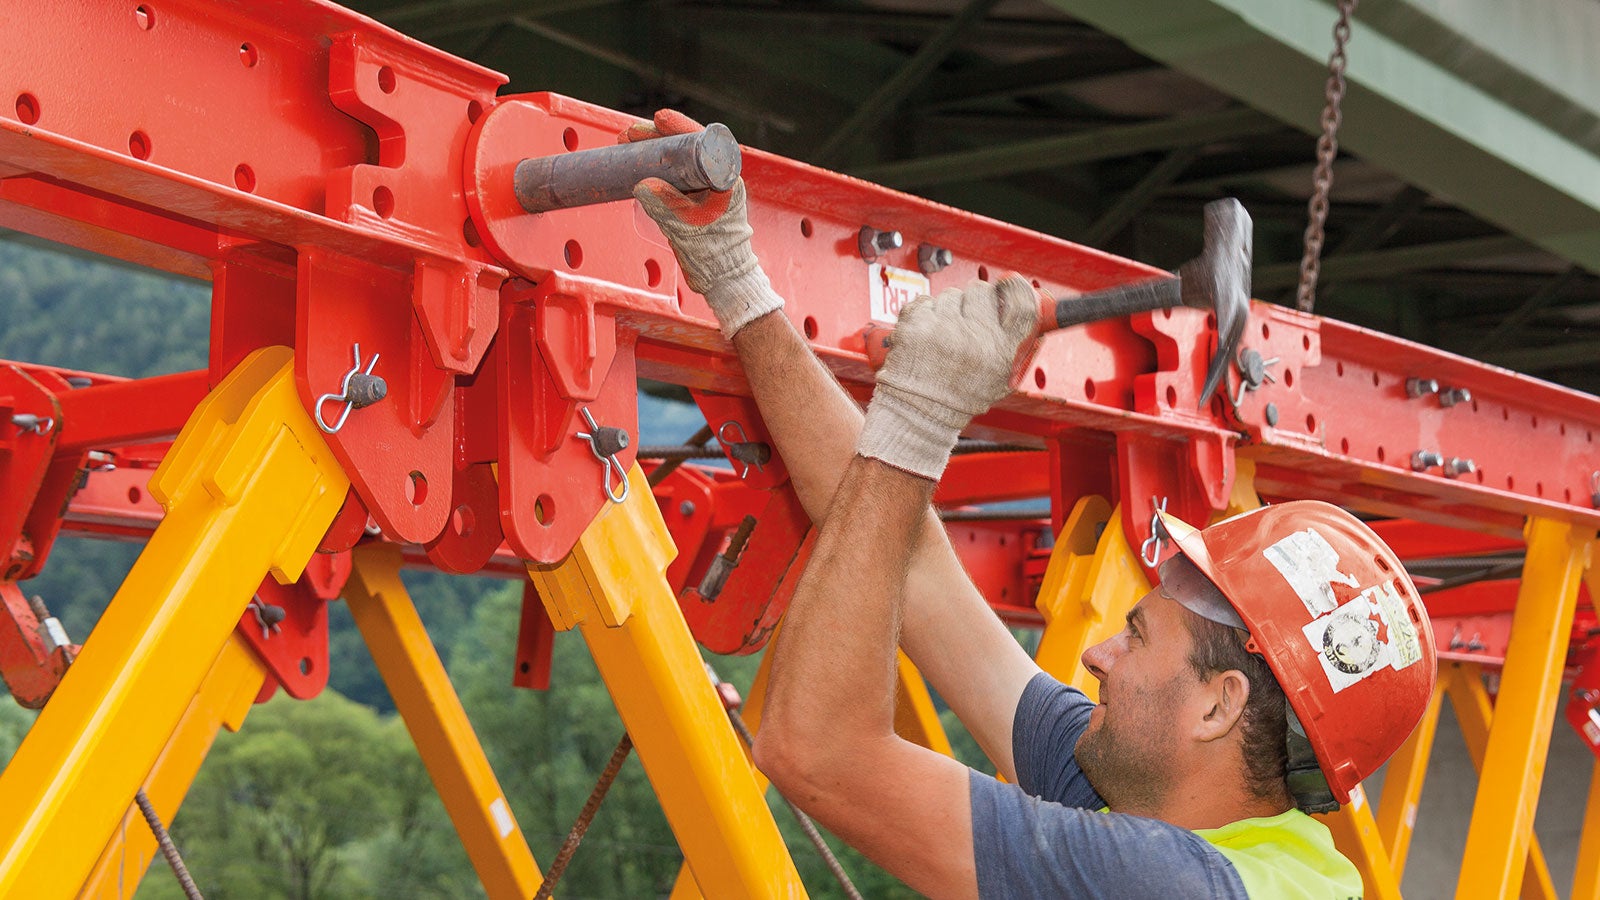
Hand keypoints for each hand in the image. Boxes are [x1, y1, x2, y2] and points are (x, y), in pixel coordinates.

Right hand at [624, 110, 782, 336]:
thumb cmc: (714, 254)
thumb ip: (667, 205)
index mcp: (725, 180)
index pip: (702, 143)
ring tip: (626, 143)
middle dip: (656, 138)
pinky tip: (635, 163)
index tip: (659, 119)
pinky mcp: (691, 198)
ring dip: (652, 151)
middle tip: (630, 134)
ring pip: (676, 160)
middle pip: (685, 147)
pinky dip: (653, 169)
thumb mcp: (687, 227)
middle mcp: (717, 179)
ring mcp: (703, 188)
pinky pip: (672, 176)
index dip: (679, 128)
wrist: (722, 278)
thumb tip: (642, 184)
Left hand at [858, 277, 1037, 479]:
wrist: (920, 412)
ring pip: (951, 294)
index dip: (1016, 288)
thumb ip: (1012, 345)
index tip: (1008, 285)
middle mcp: (976, 337)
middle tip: (968, 316)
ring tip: (943, 334)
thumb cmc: (959, 397)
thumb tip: (1018, 307)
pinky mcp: (917, 326)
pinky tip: (926, 334)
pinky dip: (925, 313)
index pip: (1022, 303)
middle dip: (974, 299)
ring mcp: (944, 329)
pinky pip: (925, 302)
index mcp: (1002, 351)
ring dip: (948, 308)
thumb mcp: (1000, 377)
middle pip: (982, 290)